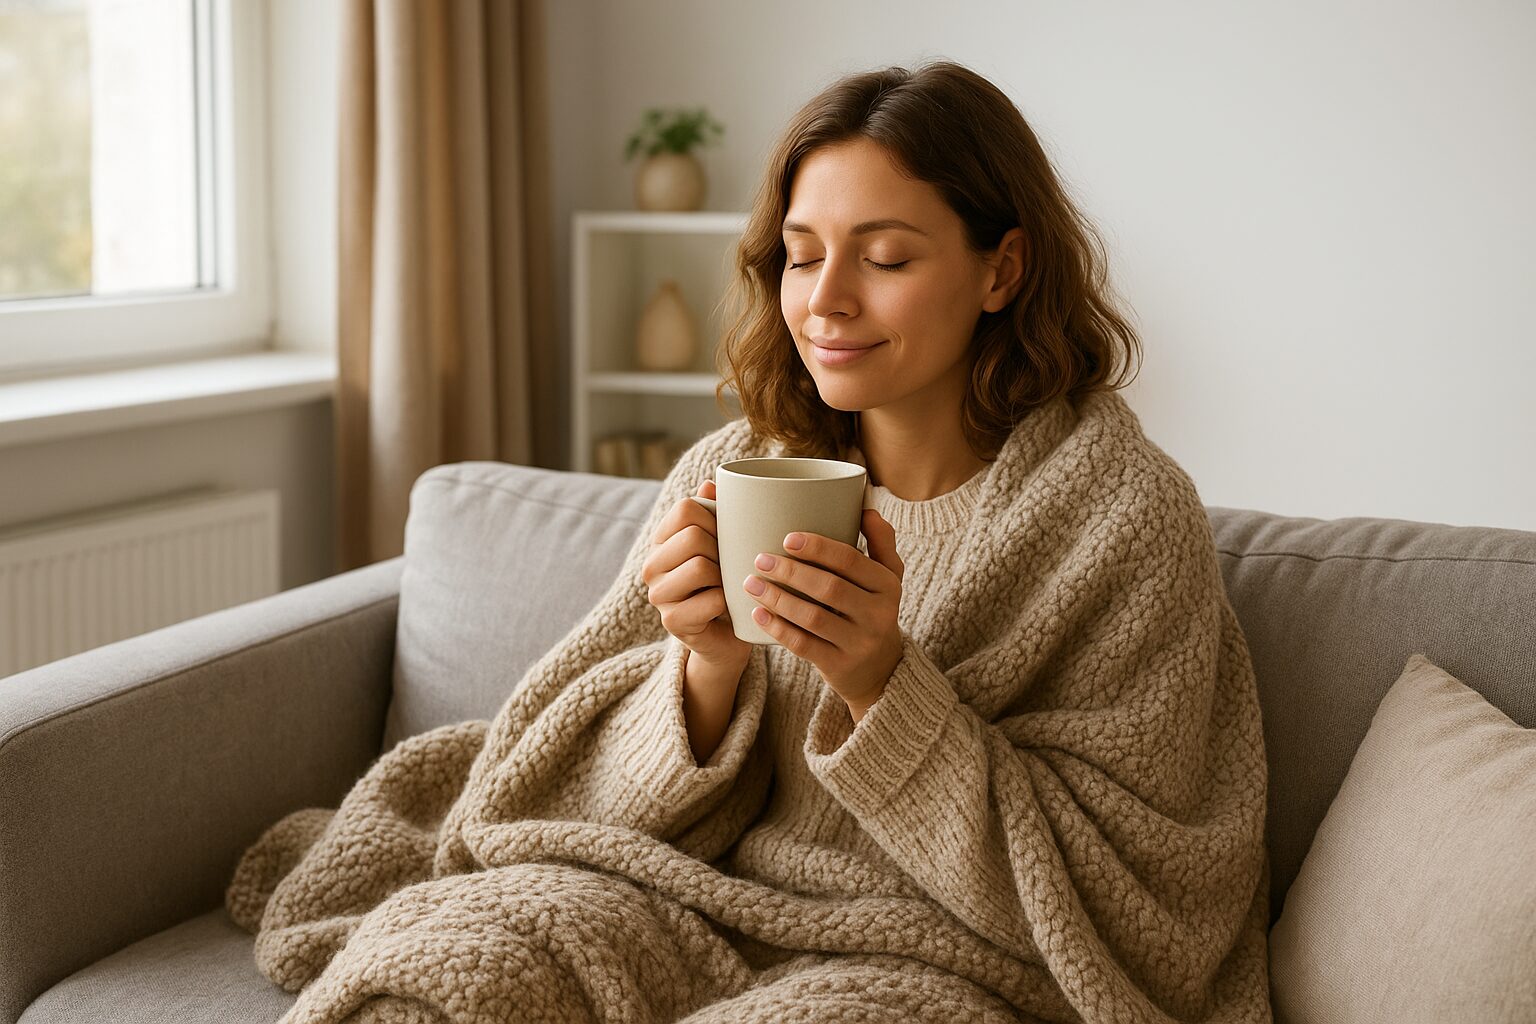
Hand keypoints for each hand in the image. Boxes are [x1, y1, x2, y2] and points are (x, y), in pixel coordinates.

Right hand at [642, 480, 751, 667]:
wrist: (728, 634)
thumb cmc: (726, 582)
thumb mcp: (724, 544)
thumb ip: (716, 513)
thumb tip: (710, 484)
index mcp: (662, 539)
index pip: (687, 508)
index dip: (716, 518)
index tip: (726, 536)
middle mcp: (651, 565)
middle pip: (693, 536)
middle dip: (722, 550)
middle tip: (729, 566)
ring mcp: (658, 595)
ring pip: (700, 566)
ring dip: (725, 577)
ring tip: (728, 585)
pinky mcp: (671, 622)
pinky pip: (710, 600)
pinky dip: (728, 602)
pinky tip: (727, 607)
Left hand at [742, 508, 903, 718]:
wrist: (880, 670)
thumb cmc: (873, 610)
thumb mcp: (888, 578)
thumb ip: (881, 541)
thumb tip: (865, 506)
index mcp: (888, 585)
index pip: (851, 561)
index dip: (818, 548)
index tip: (787, 538)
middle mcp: (878, 614)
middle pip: (829, 588)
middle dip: (791, 572)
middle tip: (760, 559)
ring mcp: (859, 643)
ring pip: (813, 618)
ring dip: (778, 599)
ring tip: (751, 583)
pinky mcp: (839, 666)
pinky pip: (804, 645)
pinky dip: (778, 629)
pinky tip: (757, 614)